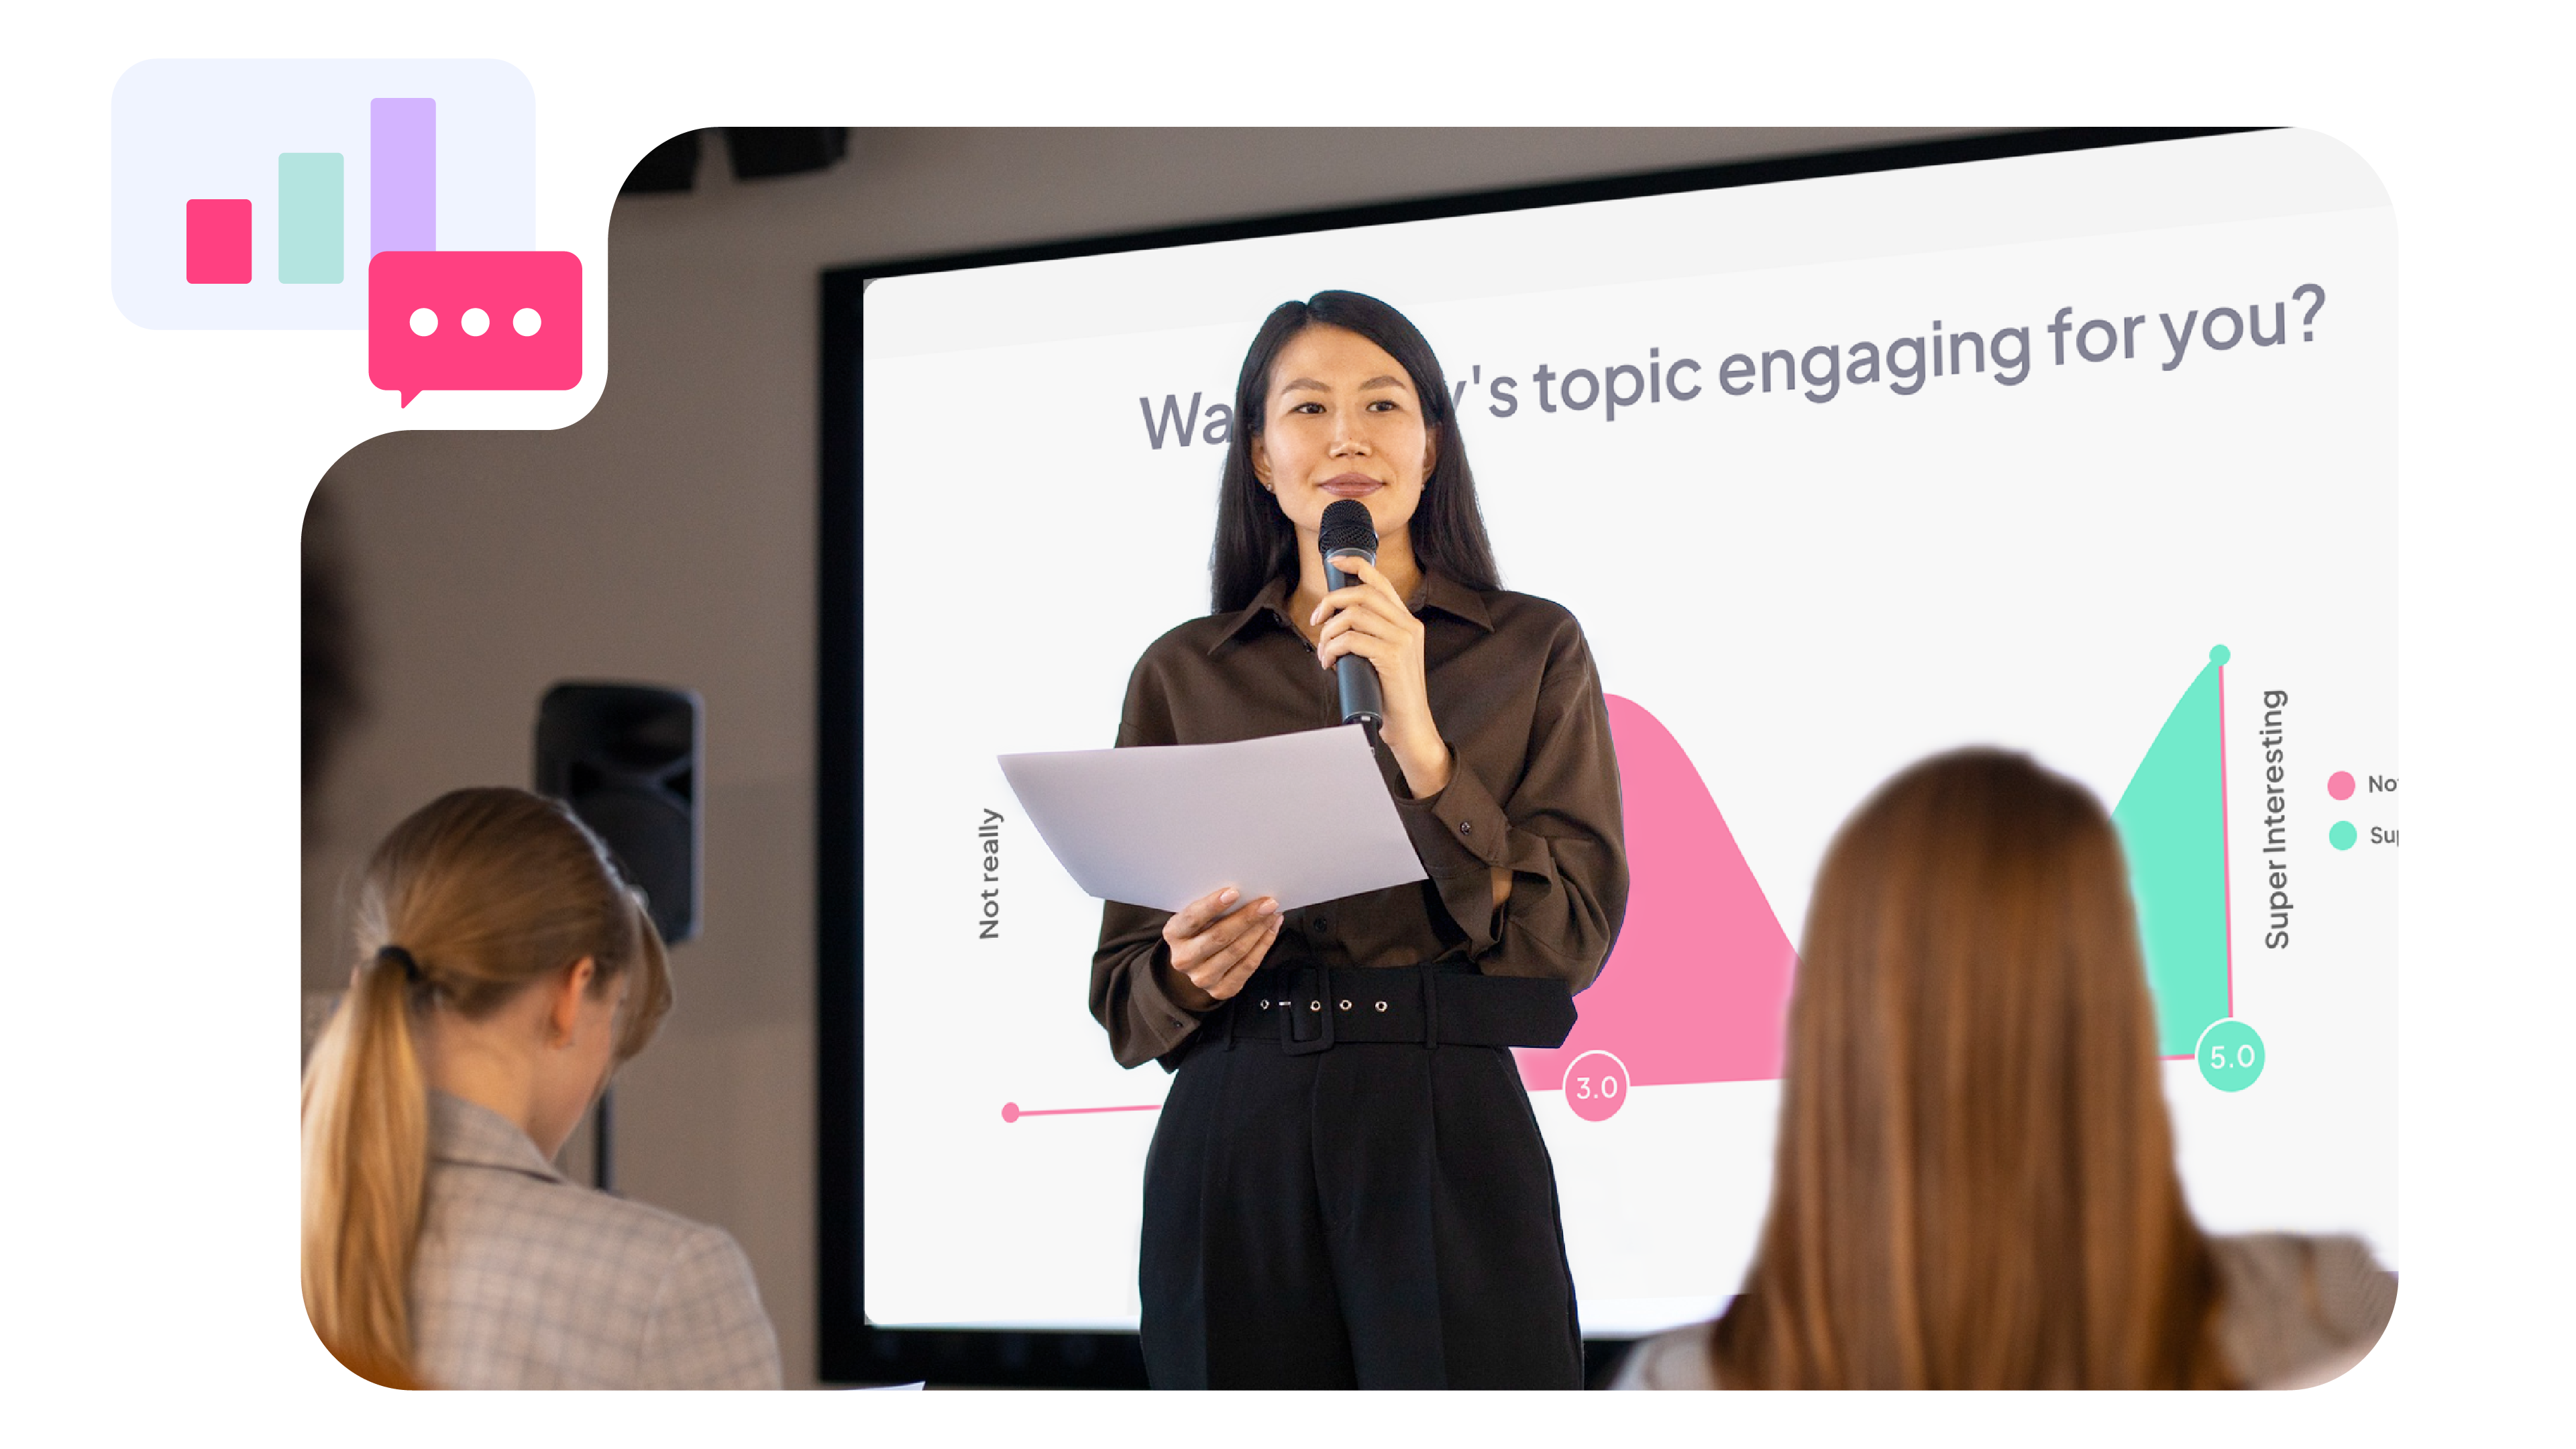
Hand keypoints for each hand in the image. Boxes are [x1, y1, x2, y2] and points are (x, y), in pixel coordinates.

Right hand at [1161, 886, 1282, 1010]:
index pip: (1193, 918)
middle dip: (1247, 918)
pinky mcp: (1220, 990)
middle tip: (1268, 903)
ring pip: (1237, 951)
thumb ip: (1211, 908)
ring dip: (1259, 930)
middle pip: (1219, 936)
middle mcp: (1184, 959)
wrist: (1195, 963)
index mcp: (1173, 934)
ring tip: (1273, 914)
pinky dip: (1263, 945)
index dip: (1213, 905)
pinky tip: (1271, 929)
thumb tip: (1245, 892)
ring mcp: (1201, 978)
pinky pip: (1248, 966)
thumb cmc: (1199, 930)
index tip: (1234, 892)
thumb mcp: (1196, 916)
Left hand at [1310, 555, 1451, 796]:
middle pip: (1362, 594)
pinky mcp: (1393, 657)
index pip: (1381, 582)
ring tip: (1324, 651)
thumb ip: (1370, 638)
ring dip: (1329, 631)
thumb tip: (1336, 624)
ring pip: (1354, 614)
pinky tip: (1329, 662)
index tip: (1335, 562)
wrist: (1411, 728)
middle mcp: (1409, 626)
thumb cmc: (1391, 697)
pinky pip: (1352, 639)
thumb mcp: (1383, 659)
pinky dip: (1333, 648)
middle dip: (1331, 602)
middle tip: (1316, 621)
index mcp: (1408, 623)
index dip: (1357, 566)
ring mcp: (1403, 640)